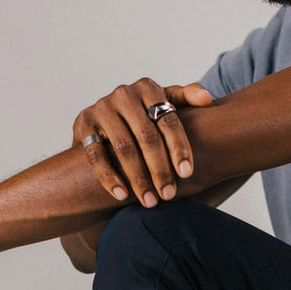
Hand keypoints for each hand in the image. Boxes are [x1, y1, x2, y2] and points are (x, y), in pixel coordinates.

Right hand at [73, 79, 212, 206]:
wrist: (104, 120)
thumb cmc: (145, 114)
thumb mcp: (165, 102)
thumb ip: (185, 98)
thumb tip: (207, 99)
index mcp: (148, 88)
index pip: (168, 120)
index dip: (179, 147)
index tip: (187, 173)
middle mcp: (124, 94)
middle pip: (147, 136)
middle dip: (160, 169)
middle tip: (169, 194)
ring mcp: (101, 108)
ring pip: (123, 148)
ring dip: (137, 178)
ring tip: (150, 202)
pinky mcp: (83, 123)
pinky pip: (96, 154)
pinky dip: (108, 177)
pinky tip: (122, 195)